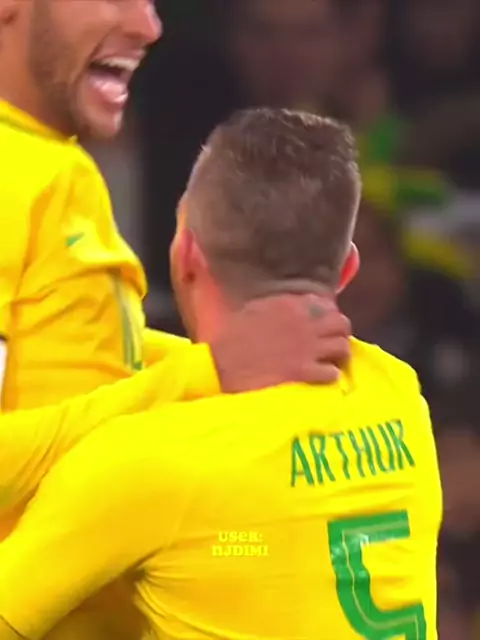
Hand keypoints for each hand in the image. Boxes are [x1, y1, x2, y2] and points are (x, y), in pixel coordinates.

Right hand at [210, 294, 350, 392]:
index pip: (326, 305)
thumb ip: (278, 306)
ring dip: (338, 355)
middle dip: (339, 334)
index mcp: (291, 305)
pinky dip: (329, 375)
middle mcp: (304, 323)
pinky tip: (320, 378)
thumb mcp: (254, 310)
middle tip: (330, 345)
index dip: (327, 317)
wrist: (220, 365)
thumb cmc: (230, 338)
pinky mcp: (304, 372)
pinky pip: (332, 373)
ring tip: (330, 362)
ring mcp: (306, 348)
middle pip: (342, 324)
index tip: (321, 327)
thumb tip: (292, 307)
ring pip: (342, 347)